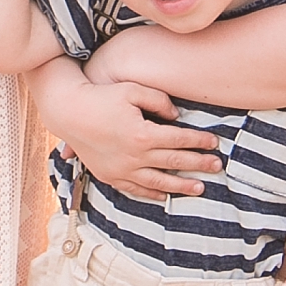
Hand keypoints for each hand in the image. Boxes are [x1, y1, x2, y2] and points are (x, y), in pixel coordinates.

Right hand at [40, 78, 221, 201]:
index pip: (180, 139)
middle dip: (198, 164)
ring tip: (200, 189)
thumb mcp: (132, 89)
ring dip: (180, 186)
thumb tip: (177, 116)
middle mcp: (134, 157)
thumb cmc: (101, 96)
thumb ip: (159, 100)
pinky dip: (151, 194)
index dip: (200, 141)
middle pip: (174, 162)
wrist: (68, 111)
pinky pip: (134, 189)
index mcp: (142, 134)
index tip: (214, 142)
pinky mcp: (109, 175)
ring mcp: (121, 169)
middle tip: (217, 166)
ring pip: (158, 182)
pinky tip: (164, 196)